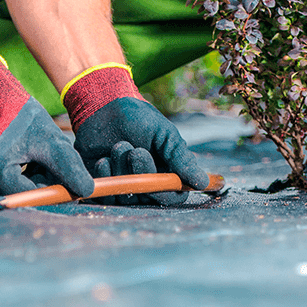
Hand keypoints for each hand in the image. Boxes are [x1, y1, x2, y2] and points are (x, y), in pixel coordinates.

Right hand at [0, 54, 93, 196]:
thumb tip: (86, 192)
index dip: (53, 192)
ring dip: (34, 182)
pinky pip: (6, 188)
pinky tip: (27, 162)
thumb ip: (68, 167)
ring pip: (16, 193)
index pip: (30, 196)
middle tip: (52, 163)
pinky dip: (23, 179)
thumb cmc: (22, 116)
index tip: (71, 186)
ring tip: (38, 158)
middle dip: (43, 185)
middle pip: (22, 197)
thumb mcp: (50, 140)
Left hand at [63, 64, 209, 204]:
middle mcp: (147, 183)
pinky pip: (106, 196)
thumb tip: (203, 183)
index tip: (158, 170)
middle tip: (135, 150)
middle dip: (142, 173)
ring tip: (119, 146)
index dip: (166, 189)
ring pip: (127, 196)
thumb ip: (182, 158)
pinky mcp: (103, 187)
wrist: (103, 108)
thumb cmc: (138, 118)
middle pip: (149, 198)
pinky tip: (103, 159)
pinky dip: (106, 177)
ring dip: (122, 171)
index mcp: (166, 173)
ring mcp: (124, 186)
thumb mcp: (165, 134)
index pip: (174, 196)